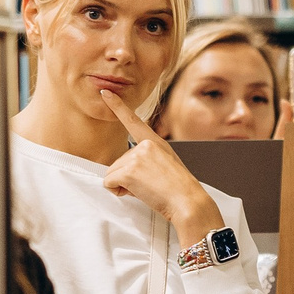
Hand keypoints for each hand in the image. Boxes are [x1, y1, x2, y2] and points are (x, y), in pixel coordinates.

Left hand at [98, 90, 224, 244]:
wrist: (188, 202)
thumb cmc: (179, 190)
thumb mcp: (166, 166)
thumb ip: (146, 161)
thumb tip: (124, 173)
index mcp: (155, 142)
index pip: (133, 121)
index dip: (117, 105)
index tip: (105, 91)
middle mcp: (145, 145)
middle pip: (118, 162)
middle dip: (128, 177)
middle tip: (151, 185)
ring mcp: (136, 156)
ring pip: (112, 173)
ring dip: (124, 185)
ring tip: (148, 189)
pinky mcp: (128, 170)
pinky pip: (109, 183)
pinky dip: (119, 191)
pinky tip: (140, 192)